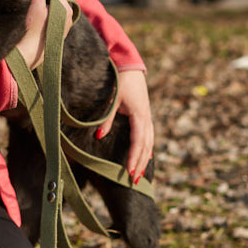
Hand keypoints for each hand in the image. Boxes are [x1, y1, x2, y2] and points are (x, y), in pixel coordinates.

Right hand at [15, 0, 72, 69]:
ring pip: (54, 7)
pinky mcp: (57, 34)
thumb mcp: (35, 4)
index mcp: (66, 8)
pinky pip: (52, 16)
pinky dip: (45, 13)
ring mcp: (64, 26)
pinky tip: (34, 16)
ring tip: (32, 5)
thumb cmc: (31, 29)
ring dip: (44, 3)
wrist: (27, 54)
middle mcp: (68, 17)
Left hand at [97, 68, 153, 183]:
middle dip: (140, 163)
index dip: (134, 157)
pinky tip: (146, 157)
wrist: (130, 66)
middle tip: (135, 181)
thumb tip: (99, 136)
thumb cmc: (120, 81)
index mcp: (140, 115)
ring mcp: (147, 116)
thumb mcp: (112, 99)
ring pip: (149, 142)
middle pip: (145, 146)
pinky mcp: (145, 115)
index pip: (138, 141)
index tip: (129, 171)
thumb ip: (106, 118)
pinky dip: (147, 148)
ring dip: (144, 159)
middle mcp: (146, 118)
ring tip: (140, 175)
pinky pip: (148, 136)